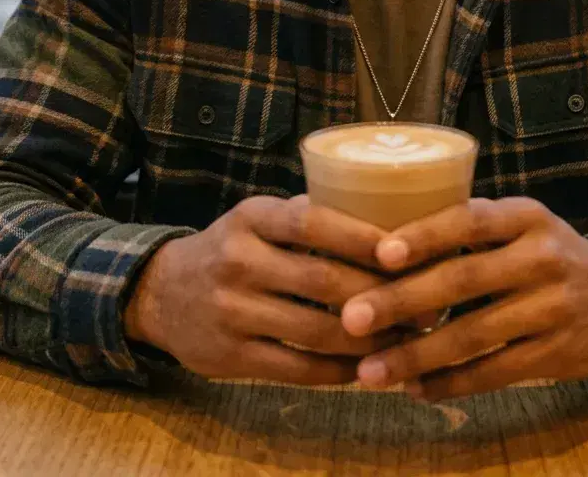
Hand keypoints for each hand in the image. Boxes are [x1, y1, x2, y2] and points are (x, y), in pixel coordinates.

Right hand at [124, 194, 401, 383]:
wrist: (162, 292)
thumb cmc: (232, 248)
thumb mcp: (258, 218)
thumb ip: (308, 217)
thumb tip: (384, 222)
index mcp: (251, 218)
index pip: (311, 223)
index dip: (360, 237)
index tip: (405, 250)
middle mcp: (238, 261)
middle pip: (321, 280)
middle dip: (379, 295)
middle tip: (426, 303)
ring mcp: (231, 311)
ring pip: (314, 330)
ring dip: (367, 338)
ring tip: (406, 338)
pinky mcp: (230, 357)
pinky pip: (297, 368)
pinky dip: (338, 370)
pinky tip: (365, 366)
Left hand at [339, 197, 587, 399]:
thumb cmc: (545, 252)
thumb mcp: (519, 223)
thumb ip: (468, 226)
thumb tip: (384, 240)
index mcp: (525, 216)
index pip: (470, 219)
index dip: (426, 235)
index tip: (381, 253)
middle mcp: (542, 257)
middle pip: (464, 279)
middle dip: (402, 301)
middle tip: (352, 318)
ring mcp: (552, 308)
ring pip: (475, 334)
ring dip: (417, 355)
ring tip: (371, 370)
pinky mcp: (557, 355)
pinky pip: (494, 372)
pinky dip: (451, 383)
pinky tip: (415, 389)